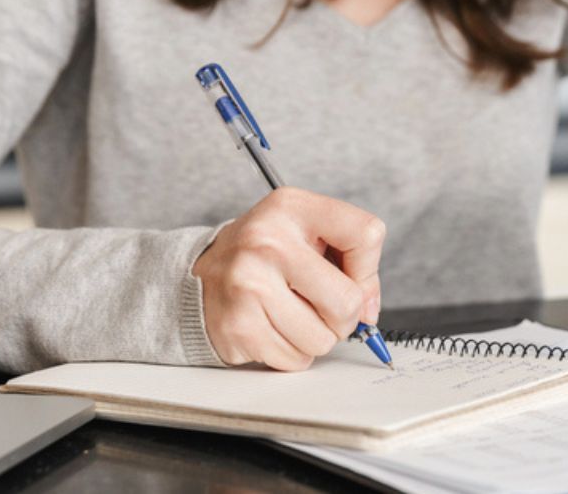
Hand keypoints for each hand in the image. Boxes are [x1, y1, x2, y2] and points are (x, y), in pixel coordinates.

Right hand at [193, 186, 384, 370]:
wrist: (199, 277)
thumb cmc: (263, 256)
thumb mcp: (304, 233)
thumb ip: (350, 262)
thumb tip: (368, 312)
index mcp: (291, 208)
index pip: (366, 234)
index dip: (367, 267)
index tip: (351, 277)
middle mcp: (268, 242)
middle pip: (348, 301)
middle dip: (343, 316)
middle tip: (321, 306)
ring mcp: (250, 286)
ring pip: (323, 339)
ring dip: (315, 337)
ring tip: (290, 315)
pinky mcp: (240, 327)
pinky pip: (296, 359)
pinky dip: (291, 352)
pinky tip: (271, 328)